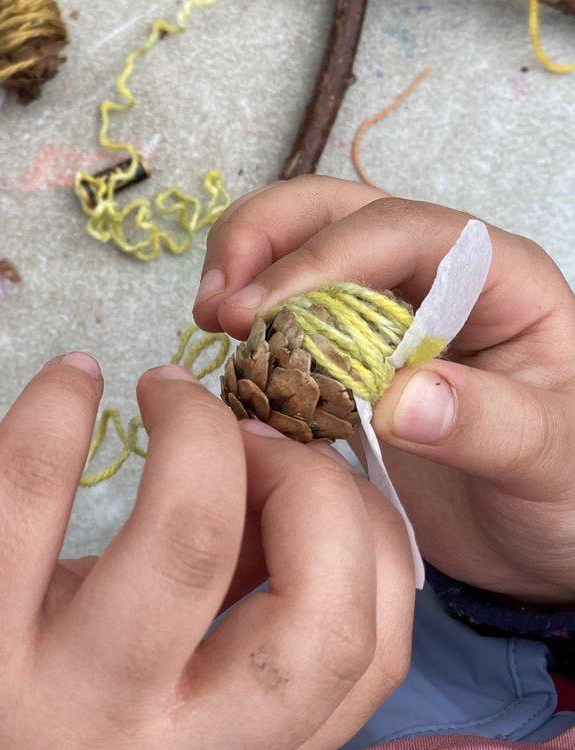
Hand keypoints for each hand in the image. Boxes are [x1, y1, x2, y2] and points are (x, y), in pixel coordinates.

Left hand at [0, 353, 411, 749]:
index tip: (301, 472)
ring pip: (184, 538)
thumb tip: (292, 476)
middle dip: (309, 484)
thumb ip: (223, 617)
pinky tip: (69, 379)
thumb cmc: (2, 731)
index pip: (366, 660)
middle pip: (312, 615)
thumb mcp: (137, 701)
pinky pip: (29, 487)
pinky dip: (61, 404)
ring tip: (163, 390)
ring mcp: (46, 713)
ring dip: (196, 428)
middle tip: (246, 429)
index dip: (362, 534)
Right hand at [193, 175, 574, 604]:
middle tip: (217, 306)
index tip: (260, 311)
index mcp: (497, 275)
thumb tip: (401, 395)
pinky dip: (245, 323)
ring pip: (298, 244)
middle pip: (332, 210)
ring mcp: (383, 309)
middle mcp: (433, 274)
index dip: (322, 259)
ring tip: (210, 323)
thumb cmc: (568, 489)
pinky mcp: (344, 351)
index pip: (398, 230)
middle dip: (263, 239)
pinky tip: (227, 361)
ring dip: (243, 267)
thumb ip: (490, 423)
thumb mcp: (552, 460)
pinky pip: (284, 313)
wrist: (540, 539)